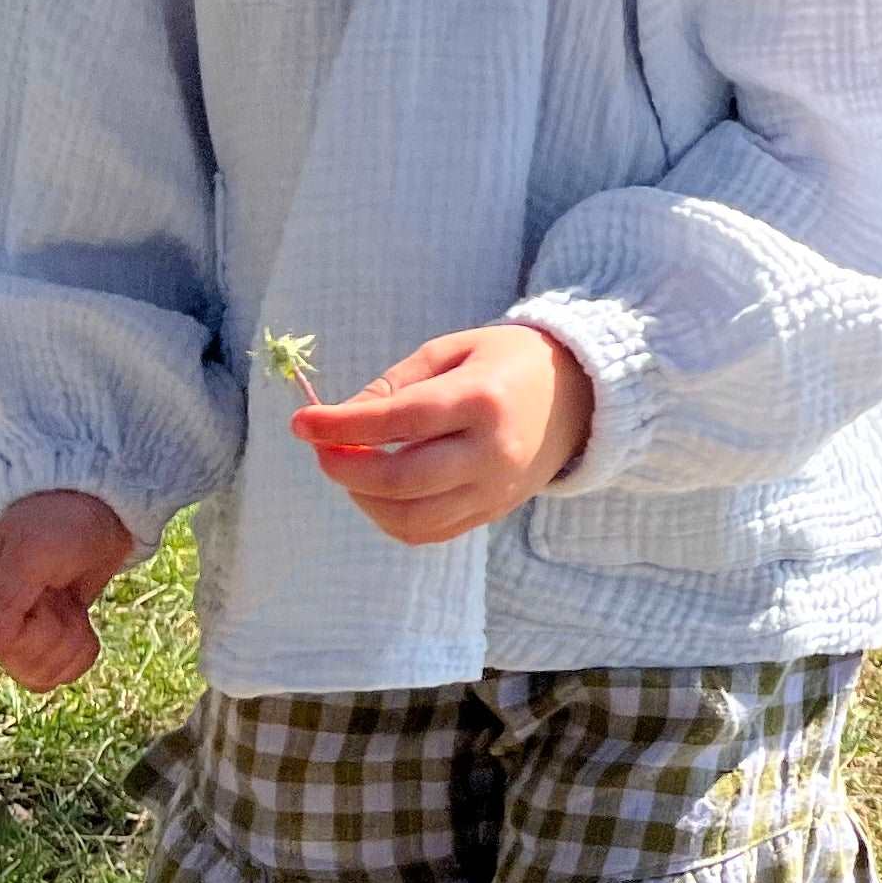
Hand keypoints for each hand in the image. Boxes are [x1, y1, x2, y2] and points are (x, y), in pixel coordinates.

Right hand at [0, 490, 135, 691]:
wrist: (97, 508)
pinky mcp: (49, 637)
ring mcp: (21, 633)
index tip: (45, 592)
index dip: (39, 628)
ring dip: (72, 641)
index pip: (6, 650)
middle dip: (59, 634)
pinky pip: (62, 672)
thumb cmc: (58, 523)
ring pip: (46, 675)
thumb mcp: (31, 556)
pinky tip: (81, 620)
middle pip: (29, 668)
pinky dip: (82, 651)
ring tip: (68, 602)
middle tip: (59, 593)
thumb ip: (4, 602)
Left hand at [289, 322, 596, 546]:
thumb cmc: (508, 362)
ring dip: (364, 499)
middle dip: (346, 468)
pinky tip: (379, 492)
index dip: (341, 426)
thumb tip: (342, 420)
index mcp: (482, 400)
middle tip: (321, 449)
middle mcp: (490, 453)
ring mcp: (494, 490)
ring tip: (350, 469)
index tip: (302, 422)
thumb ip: (397, 384)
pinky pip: (429, 532)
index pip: (398, 421)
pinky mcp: (493, 512)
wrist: (580, 397)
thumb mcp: (453, 350)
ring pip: (410, 518)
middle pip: (401, 480)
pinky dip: (391, 518)